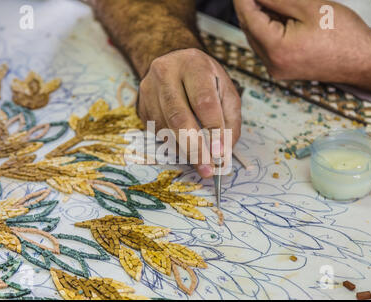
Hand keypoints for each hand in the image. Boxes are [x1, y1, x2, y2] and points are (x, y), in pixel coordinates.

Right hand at [137, 48, 240, 177]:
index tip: (219, 152)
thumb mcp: (225, 91)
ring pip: (165, 127)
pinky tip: (185, 149)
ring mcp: (148, 89)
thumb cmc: (205, 80)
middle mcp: (166, 73)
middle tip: (207, 168)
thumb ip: (230, 120)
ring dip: (184, 150)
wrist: (176, 65)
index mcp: (193, 65)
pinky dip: (173, 145)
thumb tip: (223, 152)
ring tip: (200, 164)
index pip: (203, 101)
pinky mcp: (140, 104)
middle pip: (178, 117)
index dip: (213, 128)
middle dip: (195, 148)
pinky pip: (156, 131)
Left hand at [233, 0, 370, 84]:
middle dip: (250, 7)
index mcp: (277, 49)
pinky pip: (266, 47)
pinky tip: (274, 15)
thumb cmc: (344, 36)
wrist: (363, 61)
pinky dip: (267, 29)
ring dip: (258, 17)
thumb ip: (277, 0)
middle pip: (250, 29)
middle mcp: (272, 64)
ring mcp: (276, 70)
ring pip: (257, 38)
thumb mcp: (309, 7)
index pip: (248, 18)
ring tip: (268, 2)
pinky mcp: (282, 70)